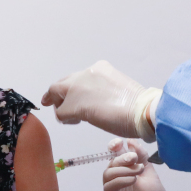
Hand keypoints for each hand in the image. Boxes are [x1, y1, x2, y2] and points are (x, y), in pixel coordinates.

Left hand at [41, 61, 161, 140]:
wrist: (141, 111)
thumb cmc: (137, 105)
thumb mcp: (118, 88)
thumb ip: (102, 90)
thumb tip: (95, 101)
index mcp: (99, 68)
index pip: (78, 77)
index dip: (71, 87)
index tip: (67, 95)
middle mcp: (86, 74)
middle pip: (61, 84)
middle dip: (56, 94)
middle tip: (49, 102)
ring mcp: (78, 88)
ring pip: (56, 95)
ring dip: (61, 107)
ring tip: (72, 118)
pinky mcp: (74, 105)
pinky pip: (61, 113)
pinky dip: (65, 119)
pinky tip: (76, 122)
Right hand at [103, 139, 174, 190]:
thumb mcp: (150, 172)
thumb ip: (141, 157)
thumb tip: (131, 141)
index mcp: (124, 170)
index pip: (114, 155)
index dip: (114, 147)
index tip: (120, 142)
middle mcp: (116, 180)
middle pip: (111, 164)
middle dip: (122, 158)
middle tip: (135, 159)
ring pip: (107, 175)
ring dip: (122, 169)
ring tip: (138, 171)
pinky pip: (109, 189)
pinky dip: (120, 181)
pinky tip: (132, 180)